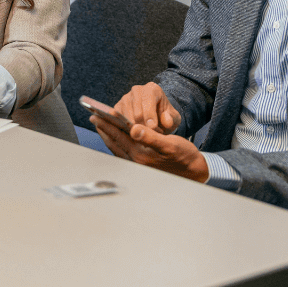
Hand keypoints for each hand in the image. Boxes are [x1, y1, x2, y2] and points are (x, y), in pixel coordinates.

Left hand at [93, 118, 207, 182]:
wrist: (193, 171)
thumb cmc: (183, 155)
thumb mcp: (169, 144)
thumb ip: (150, 137)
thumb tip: (134, 129)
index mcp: (141, 155)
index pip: (119, 137)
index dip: (107, 125)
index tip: (97, 115)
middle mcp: (136, 161)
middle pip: (114, 142)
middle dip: (104, 130)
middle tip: (94, 118)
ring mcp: (137, 164)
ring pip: (117, 147)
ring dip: (108, 136)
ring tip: (102, 126)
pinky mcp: (141, 164)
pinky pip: (123, 152)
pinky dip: (116, 142)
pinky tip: (116, 137)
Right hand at [114, 82, 180, 133]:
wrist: (156, 118)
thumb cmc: (165, 117)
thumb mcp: (173, 118)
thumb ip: (171, 119)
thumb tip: (166, 121)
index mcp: (152, 89)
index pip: (148, 101)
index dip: (150, 115)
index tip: (153, 128)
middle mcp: (136, 90)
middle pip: (136, 111)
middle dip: (143, 126)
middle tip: (151, 137)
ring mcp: (125, 98)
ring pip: (126, 117)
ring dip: (135, 130)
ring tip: (144, 137)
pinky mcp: (117, 107)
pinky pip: (117, 120)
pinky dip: (125, 130)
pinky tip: (134, 136)